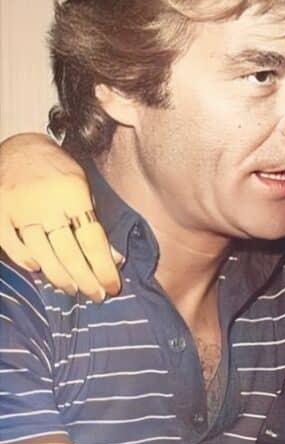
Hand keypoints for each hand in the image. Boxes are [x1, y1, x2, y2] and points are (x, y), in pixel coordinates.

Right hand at [0, 132, 121, 299]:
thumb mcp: (85, 189)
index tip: (112, 287)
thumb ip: (97, 222)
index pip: (93, 240)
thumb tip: (114, 258)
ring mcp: (18, 210)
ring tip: (73, 289)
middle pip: (68, 253)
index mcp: (73, 194)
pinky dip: (26, 261)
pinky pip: (12, 246)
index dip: (104, 268)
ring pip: (41, 255)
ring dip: (60, 277)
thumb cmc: (59, 172)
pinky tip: (39, 270)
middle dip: (86, 280)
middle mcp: (45, 204)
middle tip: (96, 295)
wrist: (21, 148)